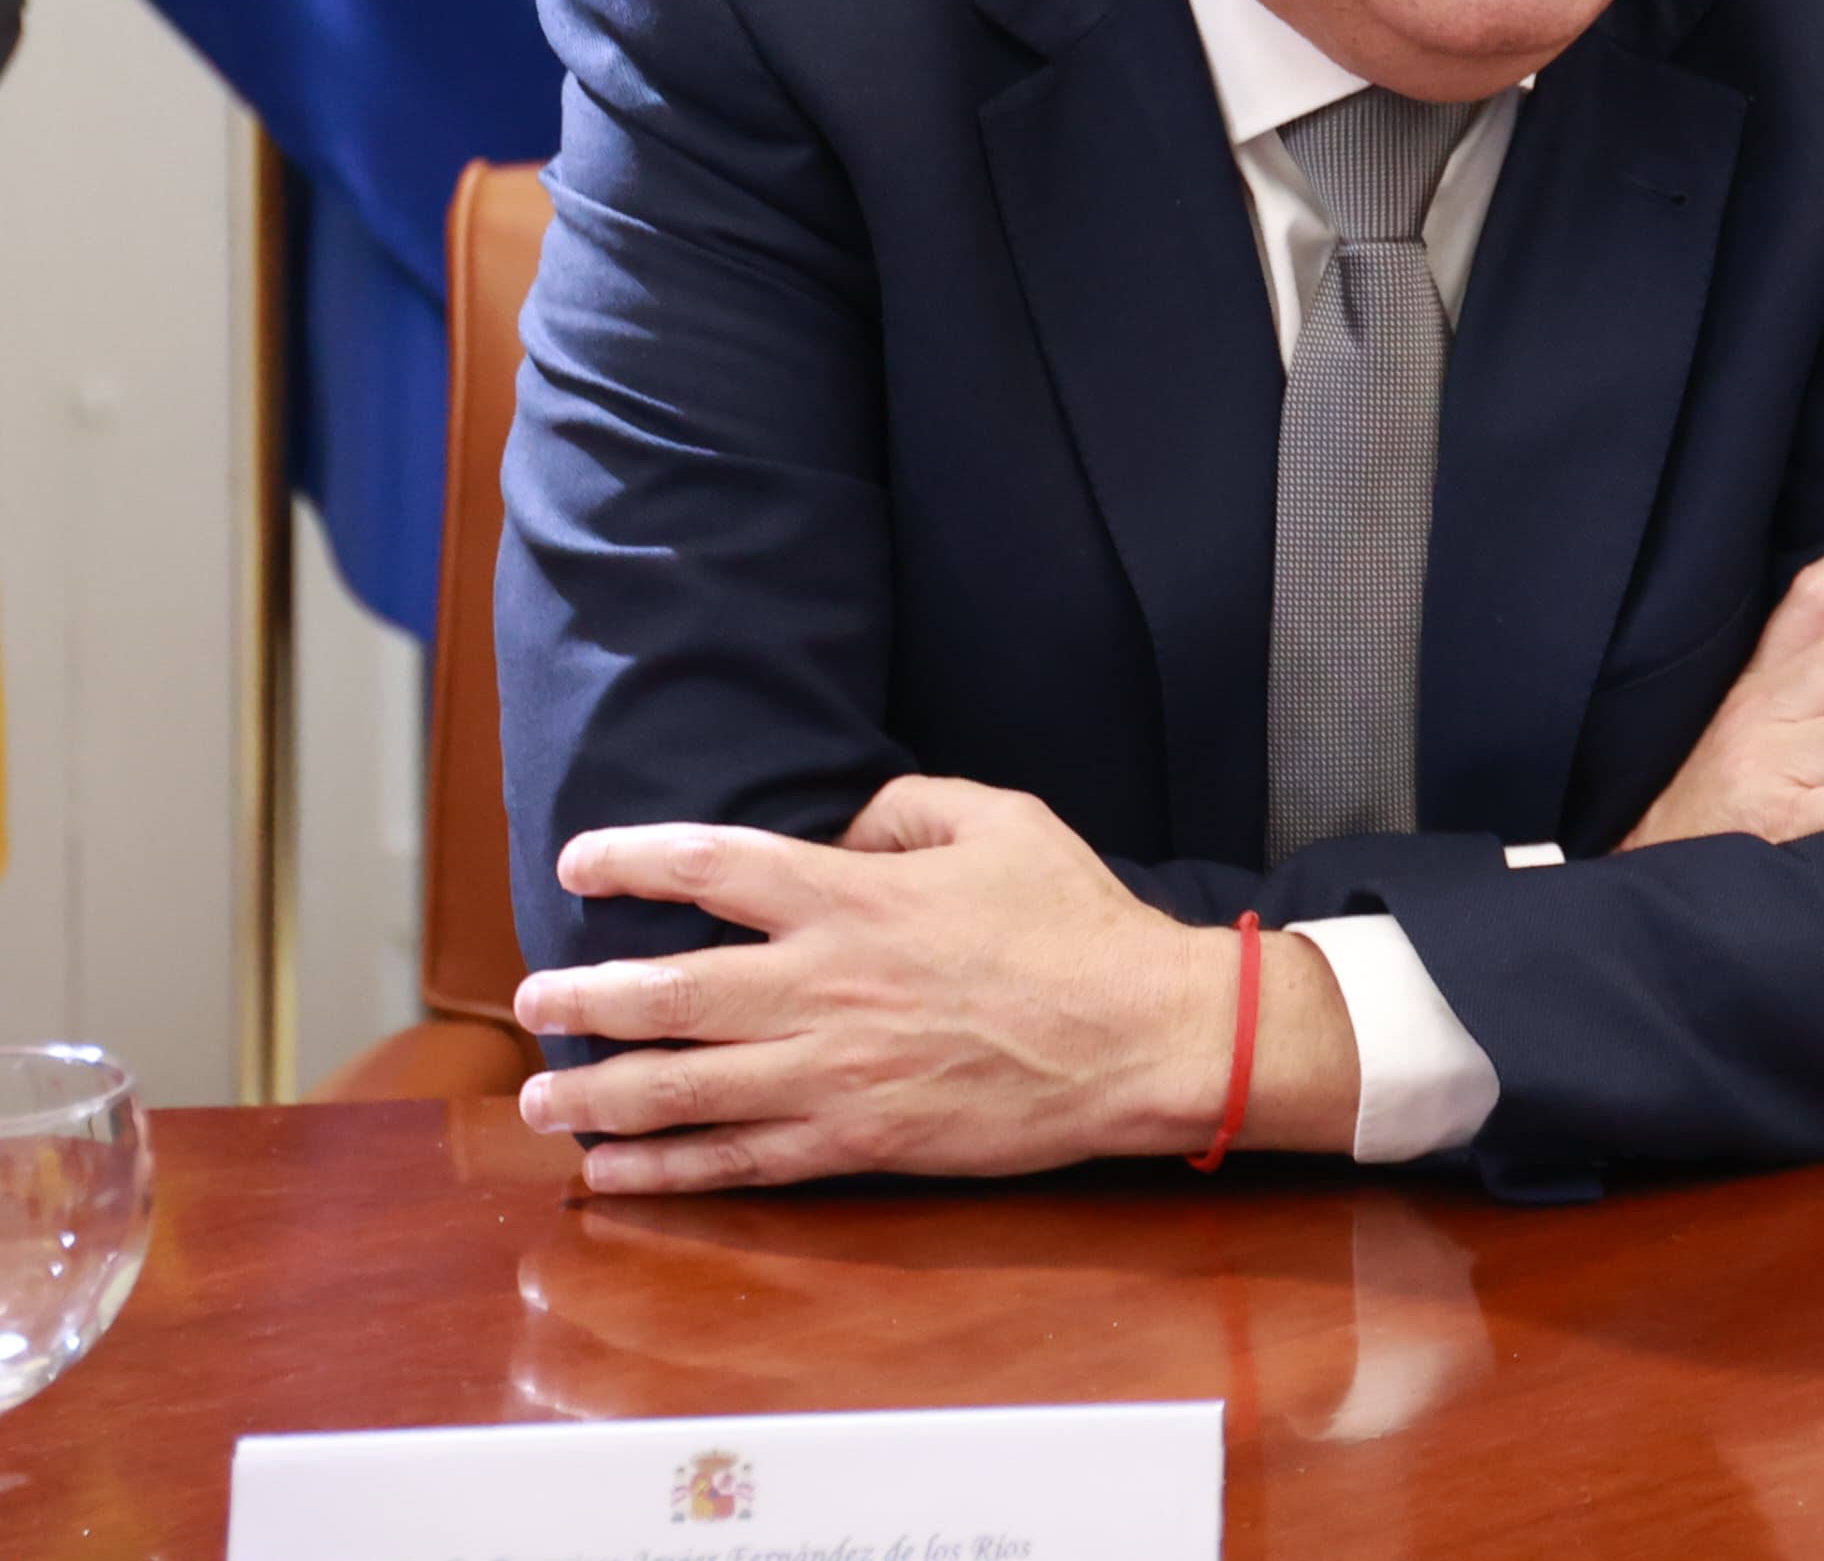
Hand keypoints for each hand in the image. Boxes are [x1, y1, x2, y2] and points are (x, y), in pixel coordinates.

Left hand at [512, 774, 1354, 1191]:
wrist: (1137, 1035)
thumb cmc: (1076, 922)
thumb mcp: (1002, 820)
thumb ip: (907, 806)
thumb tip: (841, 823)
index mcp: (852, 897)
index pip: (709, 866)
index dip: (630, 858)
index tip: (579, 862)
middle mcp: (822, 985)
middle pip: (665, 990)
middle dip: (581, 995)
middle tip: (533, 999)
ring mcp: (832, 1072)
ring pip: (679, 1087)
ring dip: (594, 1092)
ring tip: (538, 1093)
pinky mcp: (856, 1140)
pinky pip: (736, 1160)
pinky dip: (662, 1169)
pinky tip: (610, 1170)